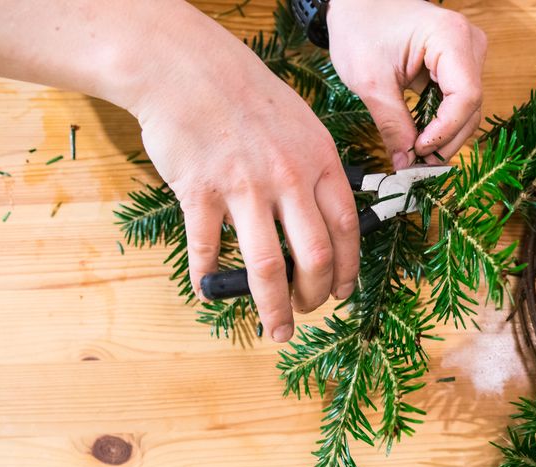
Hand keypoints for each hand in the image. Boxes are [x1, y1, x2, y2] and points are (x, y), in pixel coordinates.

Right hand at [128, 7, 358, 342]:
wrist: (186, 67)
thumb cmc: (247, 95)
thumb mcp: (302, 124)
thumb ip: (318, 170)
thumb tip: (329, 217)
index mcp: (320, 161)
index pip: (348, 229)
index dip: (349, 269)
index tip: (343, 292)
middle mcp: (288, 178)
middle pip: (315, 257)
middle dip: (316, 296)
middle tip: (309, 312)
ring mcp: (244, 187)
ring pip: (267, 266)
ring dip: (274, 308)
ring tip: (277, 330)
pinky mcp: (200, 191)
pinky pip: (207, 247)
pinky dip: (209, 276)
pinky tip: (209, 290)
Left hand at [327, 0, 486, 168]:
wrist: (355, 3)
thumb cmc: (359, 27)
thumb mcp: (370, 81)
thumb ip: (392, 125)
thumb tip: (406, 164)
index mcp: (450, 37)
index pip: (466, 97)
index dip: (445, 131)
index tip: (419, 151)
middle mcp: (468, 43)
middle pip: (471, 106)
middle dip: (445, 139)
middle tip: (417, 164)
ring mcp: (467, 53)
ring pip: (467, 108)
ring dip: (444, 135)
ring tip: (416, 155)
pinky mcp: (457, 64)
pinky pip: (457, 102)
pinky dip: (440, 123)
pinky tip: (421, 138)